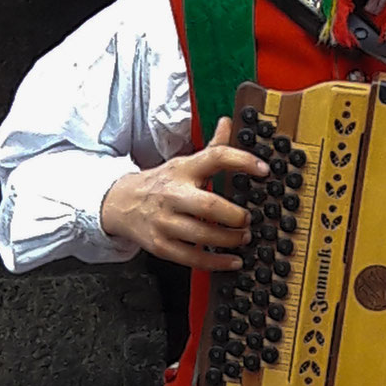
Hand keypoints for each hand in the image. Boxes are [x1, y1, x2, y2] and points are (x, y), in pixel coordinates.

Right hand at [100, 117, 268, 269]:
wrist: (121, 203)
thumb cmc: (160, 184)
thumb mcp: (183, 163)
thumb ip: (211, 148)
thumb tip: (228, 123)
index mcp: (183, 170)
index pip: (215, 157)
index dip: (243, 161)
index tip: (264, 170)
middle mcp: (174, 195)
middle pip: (209, 206)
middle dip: (235, 216)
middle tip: (248, 219)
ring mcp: (166, 222)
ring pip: (203, 235)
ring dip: (229, 239)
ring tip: (243, 237)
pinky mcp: (161, 245)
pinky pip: (193, 258)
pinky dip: (217, 262)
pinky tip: (232, 260)